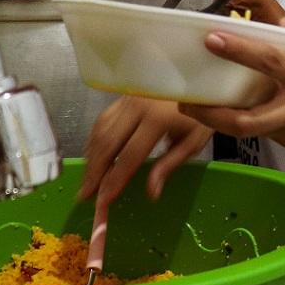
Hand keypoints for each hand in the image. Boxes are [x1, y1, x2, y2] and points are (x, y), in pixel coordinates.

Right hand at [79, 96, 213, 204]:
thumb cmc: (200, 115)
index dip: (114, 181)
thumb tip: (151, 193)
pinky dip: (95, 141)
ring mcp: (127, 99)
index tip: (102, 201)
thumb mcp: (193, 142)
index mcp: (157, 119)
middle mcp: (137, 107)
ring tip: (88, 181)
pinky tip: (94, 157)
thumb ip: (169, 165)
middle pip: (107, 144)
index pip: (129, 156)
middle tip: (85, 195)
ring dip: (91, 158)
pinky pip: (103, 121)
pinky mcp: (123, 96)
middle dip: (94, 172)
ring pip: (100, 131)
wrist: (199, 83)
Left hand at [179, 9, 284, 152]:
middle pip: (246, 121)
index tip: (212, 39)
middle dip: (212, 114)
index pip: (269, 62)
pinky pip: (260, 130)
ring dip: (216, 121)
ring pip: (248, 130)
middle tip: (184, 101)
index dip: (239, 51)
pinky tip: (226, 110)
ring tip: (193, 107)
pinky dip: (241, 120)